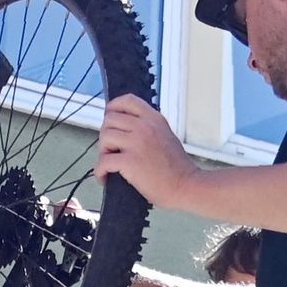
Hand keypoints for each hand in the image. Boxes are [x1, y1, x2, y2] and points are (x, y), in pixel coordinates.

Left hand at [94, 92, 198, 213]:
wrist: (185, 185)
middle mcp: (144, 127)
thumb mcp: (166, 136)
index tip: (110, 117)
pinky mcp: (129, 161)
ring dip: (103, 151)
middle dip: (106, 134)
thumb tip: (129, 130)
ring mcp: (136, 143)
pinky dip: (100, 171)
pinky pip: (103, 161)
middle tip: (110, 149)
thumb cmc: (178, 168)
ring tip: (110, 163)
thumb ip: (149, 128)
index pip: (127, 100)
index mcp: (154, 119)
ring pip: (104, 137)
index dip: (113, 107)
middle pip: (110, 119)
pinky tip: (105, 178)